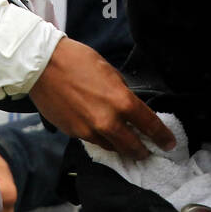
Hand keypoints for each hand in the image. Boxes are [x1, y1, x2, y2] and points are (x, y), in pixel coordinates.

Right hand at [28, 37, 174, 159]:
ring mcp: (89, 130)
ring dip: (121, 147)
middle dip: (143, 151)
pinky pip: (94, 140)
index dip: (162, 136)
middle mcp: (107, 121)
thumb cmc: (76, 60)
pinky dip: (102, 139)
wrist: (42, 66)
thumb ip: (121, 91)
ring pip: (112, 147)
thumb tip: (127, 105)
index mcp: (121, 101)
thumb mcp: (108, 70)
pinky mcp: (74, 133)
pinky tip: (103, 133)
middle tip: (149, 151)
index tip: (168, 143)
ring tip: (127, 145)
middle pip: (132, 146)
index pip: (149, 125)